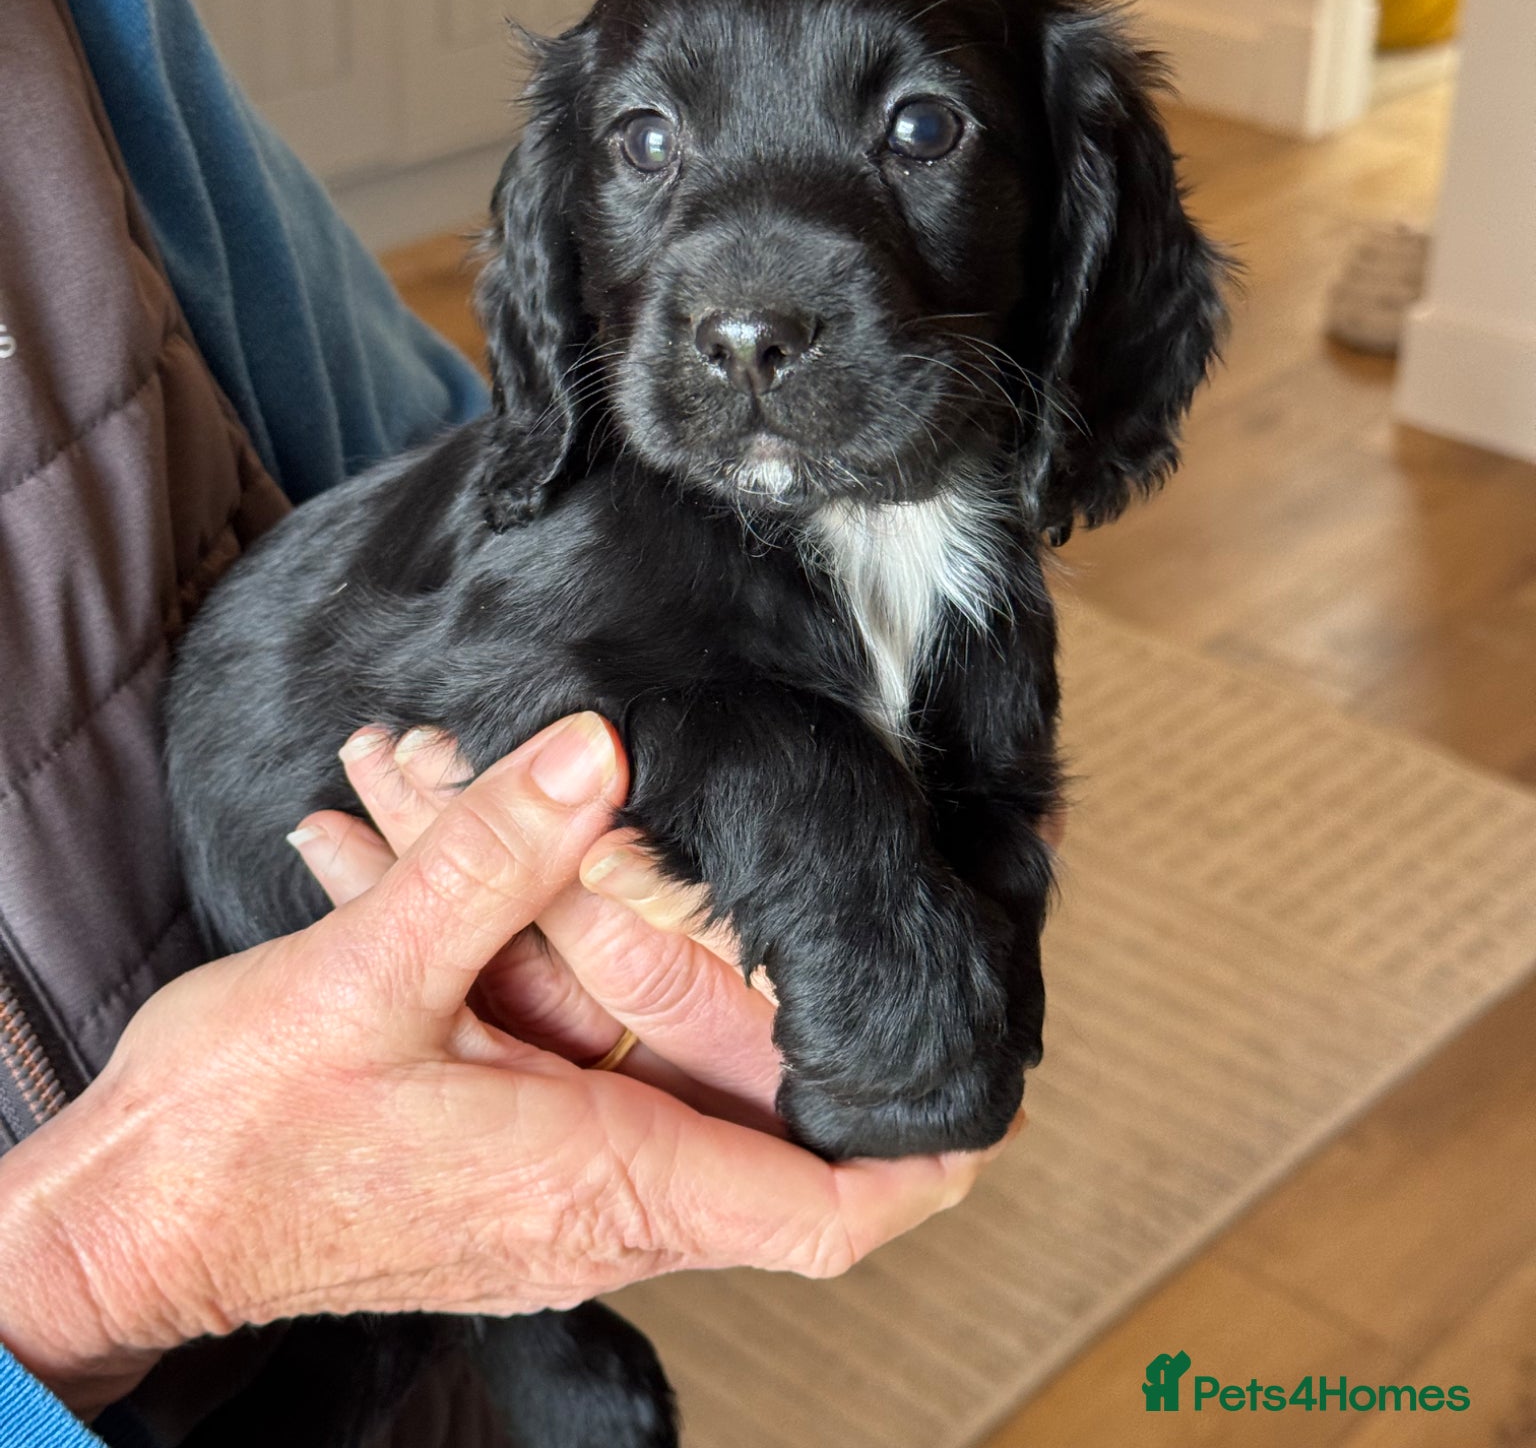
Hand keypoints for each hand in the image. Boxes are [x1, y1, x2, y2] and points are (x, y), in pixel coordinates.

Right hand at [0, 714, 1002, 1417]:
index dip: (922, 1151)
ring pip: (649, 1060)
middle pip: (752, 1112)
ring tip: (582, 816)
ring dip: (622, 944)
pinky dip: (541, 963)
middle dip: (770, 990)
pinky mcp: (493, 1155)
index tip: (987, 1079)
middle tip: (817, 882)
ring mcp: (543, 1185)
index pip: (823, 1208)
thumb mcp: (363, 981)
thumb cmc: (227, 1146)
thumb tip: (597, 754)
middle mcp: (589, 1202)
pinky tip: (468, 864)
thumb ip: (487, 860)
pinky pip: (565, 1052)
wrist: (117, 1227)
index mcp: (594, 1178)